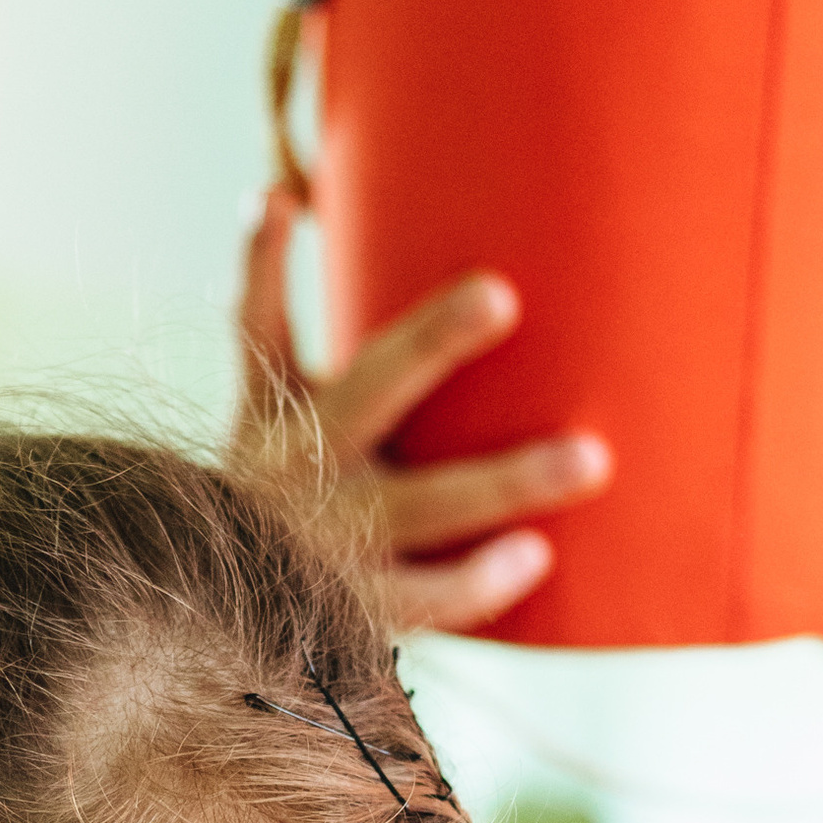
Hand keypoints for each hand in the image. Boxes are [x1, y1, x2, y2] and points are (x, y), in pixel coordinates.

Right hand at [234, 179, 610, 632]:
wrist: (232, 628)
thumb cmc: (269, 494)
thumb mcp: (260, 406)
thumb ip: (271, 309)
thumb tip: (277, 194)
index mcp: (274, 413)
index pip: (262, 324)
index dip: (263, 263)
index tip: (276, 201)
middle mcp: (297, 465)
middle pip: (369, 388)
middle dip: (433, 341)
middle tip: (501, 294)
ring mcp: (330, 540)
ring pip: (425, 500)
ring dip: (506, 480)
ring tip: (590, 459)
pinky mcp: (359, 611)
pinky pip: (427, 597)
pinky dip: (477, 580)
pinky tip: (535, 556)